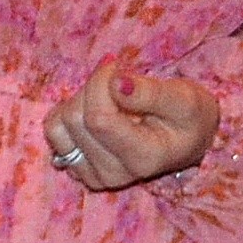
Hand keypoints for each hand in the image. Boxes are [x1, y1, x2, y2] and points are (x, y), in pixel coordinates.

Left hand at [44, 64, 221, 189]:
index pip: (98, 119)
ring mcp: (95, 176)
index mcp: (143, 159)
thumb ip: (151, 93)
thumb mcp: (183, 98)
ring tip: (109, 99)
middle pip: (77, 119)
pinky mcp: (79, 170)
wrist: (186, 139)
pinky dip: (69, 112)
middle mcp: (115, 174)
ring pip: (61, 124)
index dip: (101, 83)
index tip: (118, 67)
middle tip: (117, 82)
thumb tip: (117, 83)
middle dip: (94, 88)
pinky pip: (54, 132)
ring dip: (81, 100)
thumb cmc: (188, 115)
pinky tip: (94, 111)